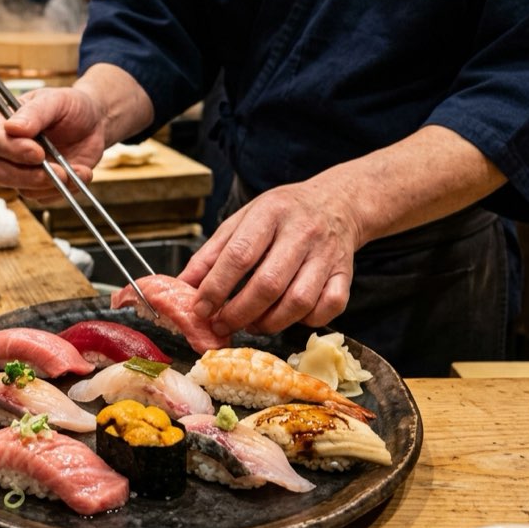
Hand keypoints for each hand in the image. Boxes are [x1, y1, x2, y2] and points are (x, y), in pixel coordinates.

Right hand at [0, 86, 107, 203]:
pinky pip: (45, 197)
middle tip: (59, 171)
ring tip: (78, 170)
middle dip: (31, 176)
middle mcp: (8, 150)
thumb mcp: (55, 100)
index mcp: (3, 123)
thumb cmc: (70, 106)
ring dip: (53, 184)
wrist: (93, 123)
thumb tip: (12, 128)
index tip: (38, 153)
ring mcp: (22, 170)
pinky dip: (66, 190)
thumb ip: (34, 112)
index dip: (13, 151)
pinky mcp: (40, 185)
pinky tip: (82, 173)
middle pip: (2, 172)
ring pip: (24, 190)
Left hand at [178, 180, 362, 337]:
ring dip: (269, 322)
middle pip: (269, 283)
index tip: (200, 308)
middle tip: (221, 325)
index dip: (216, 287)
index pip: (239, 255)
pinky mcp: (346, 274)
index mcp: (270, 213)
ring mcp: (327, 254)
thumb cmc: (281, 214)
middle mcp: (302, 232)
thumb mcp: (242, 220)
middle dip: (239, 312)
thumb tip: (182, 285)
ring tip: (251, 324)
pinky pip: (329, 308)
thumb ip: (212, 253)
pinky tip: (288, 317)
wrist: (336, 202)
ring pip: (299, 301)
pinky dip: (306, 321)